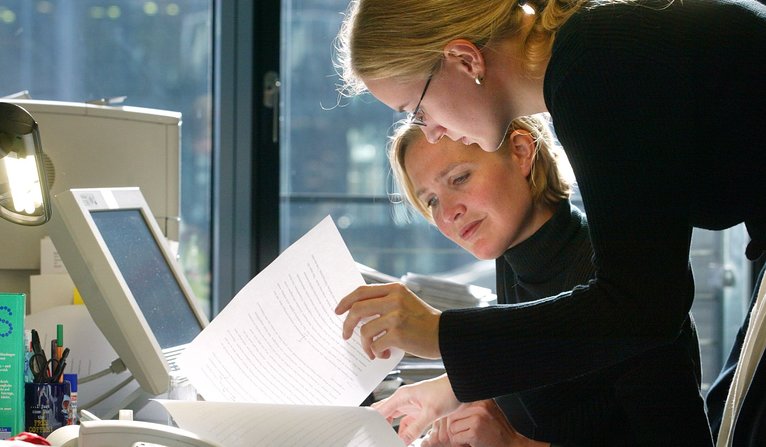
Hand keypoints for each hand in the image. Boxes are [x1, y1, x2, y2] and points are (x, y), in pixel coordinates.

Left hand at [335, 282, 440, 359]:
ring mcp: (396, 316)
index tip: (338, 311)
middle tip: (345, 335)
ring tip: (373, 351)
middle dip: (347, 324)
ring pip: (365, 331)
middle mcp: (395, 299)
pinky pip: (376, 345)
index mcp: (395, 289)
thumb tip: (357, 313)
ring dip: (365, 345)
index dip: (346, 301)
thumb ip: (385, 303)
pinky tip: (385, 355)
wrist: (446, 335)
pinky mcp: (398, 334)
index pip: (361, 291)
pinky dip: (377, 353)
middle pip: (357, 309)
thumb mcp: (406, 303)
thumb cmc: (423, 322)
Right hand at [373, 374, 459, 445]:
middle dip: (380, 424)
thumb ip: (415, 428)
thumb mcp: (430, 412)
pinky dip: (403, 430)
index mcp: (402, 396)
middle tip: (378, 436)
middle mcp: (404, 399)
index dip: (374, 421)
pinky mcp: (418, 410)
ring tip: (389, 439)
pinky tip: (403, 438)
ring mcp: (410, 404)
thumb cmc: (446, 391)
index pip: (381, 410)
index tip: (372, 432)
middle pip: (384, 412)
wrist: (460, 387)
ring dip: (392, 428)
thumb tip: (402, 440)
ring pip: (394, 417)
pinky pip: (405, 422)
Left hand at [422, 400, 550, 446]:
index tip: (464, 426)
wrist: (512, 445)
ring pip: (452, 428)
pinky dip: (460, 444)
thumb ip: (474, 407)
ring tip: (470, 439)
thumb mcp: (489, 413)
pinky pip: (455, 438)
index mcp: (482, 399)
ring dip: (457, 437)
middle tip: (467, 435)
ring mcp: (478, 418)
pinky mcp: (475, 432)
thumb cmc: (499, 432)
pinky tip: (471, 444)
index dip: (457, 419)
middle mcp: (480, 406)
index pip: (457, 406)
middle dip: (456, 429)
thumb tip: (452, 406)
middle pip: (452, 417)